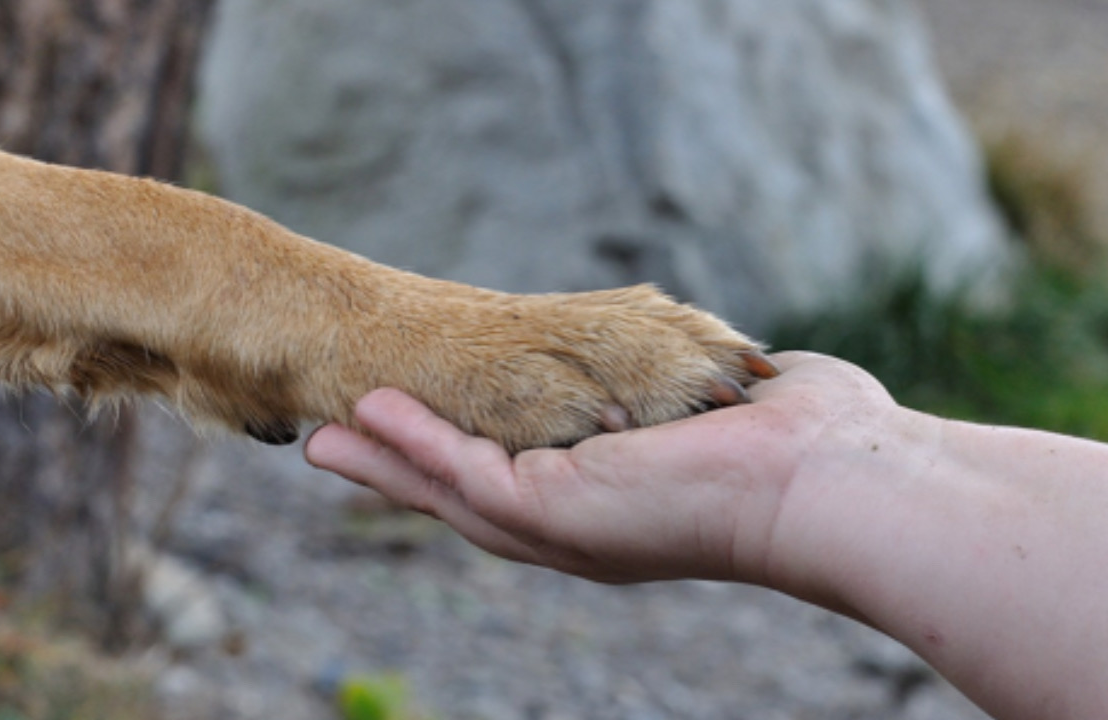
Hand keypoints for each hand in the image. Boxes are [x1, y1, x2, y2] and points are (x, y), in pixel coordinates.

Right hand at [304, 352, 899, 587]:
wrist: (833, 479)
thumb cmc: (804, 441)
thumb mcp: (725, 405)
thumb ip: (702, 389)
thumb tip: (737, 371)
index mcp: (612, 505)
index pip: (519, 479)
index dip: (460, 456)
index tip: (414, 428)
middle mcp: (579, 526)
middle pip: (465, 498)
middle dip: (399, 470)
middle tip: (333, 447)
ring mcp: (561, 526)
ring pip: (448, 492)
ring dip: (385, 461)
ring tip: (325, 436)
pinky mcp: (553, 510)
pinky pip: (462, 472)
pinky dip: (411, 444)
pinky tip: (367, 416)